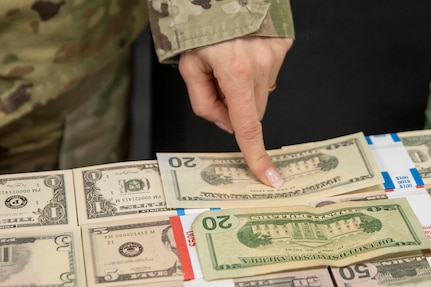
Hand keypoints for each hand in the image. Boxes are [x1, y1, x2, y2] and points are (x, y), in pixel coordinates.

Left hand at [178, 36, 292, 187]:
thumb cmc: (200, 27)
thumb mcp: (189, 67)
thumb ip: (205, 103)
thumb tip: (226, 123)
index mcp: (235, 72)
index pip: (248, 126)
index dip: (256, 155)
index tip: (269, 176)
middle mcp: (262, 64)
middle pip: (254, 112)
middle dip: (237, 109)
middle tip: (220, 87)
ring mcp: (276, 54)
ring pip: (263, 94)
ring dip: (247, 90)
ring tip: (232, 65)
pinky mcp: (284, 46)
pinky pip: (271, 74)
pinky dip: (257, 73)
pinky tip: (245, 55)